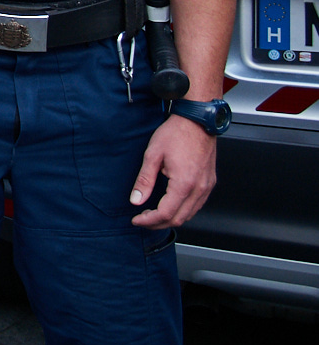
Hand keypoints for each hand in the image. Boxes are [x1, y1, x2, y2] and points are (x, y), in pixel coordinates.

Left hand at [129, 113, 216, 228]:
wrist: (197, 121)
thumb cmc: (176, 133)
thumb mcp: (153, 155)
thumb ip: (144, 180)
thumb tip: (136, 200)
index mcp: (184, 184)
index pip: (165, 214)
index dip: (149, 221)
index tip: (136, 220)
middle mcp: (199, 189)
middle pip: (179, 219)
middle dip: (158, 223)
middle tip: (143, 219)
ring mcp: (207, 186)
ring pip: (190, 214)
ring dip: (171, 218)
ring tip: (153, 214)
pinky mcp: (209, 183)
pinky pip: (197, 205)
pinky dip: (183, 210)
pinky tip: (171, 205)